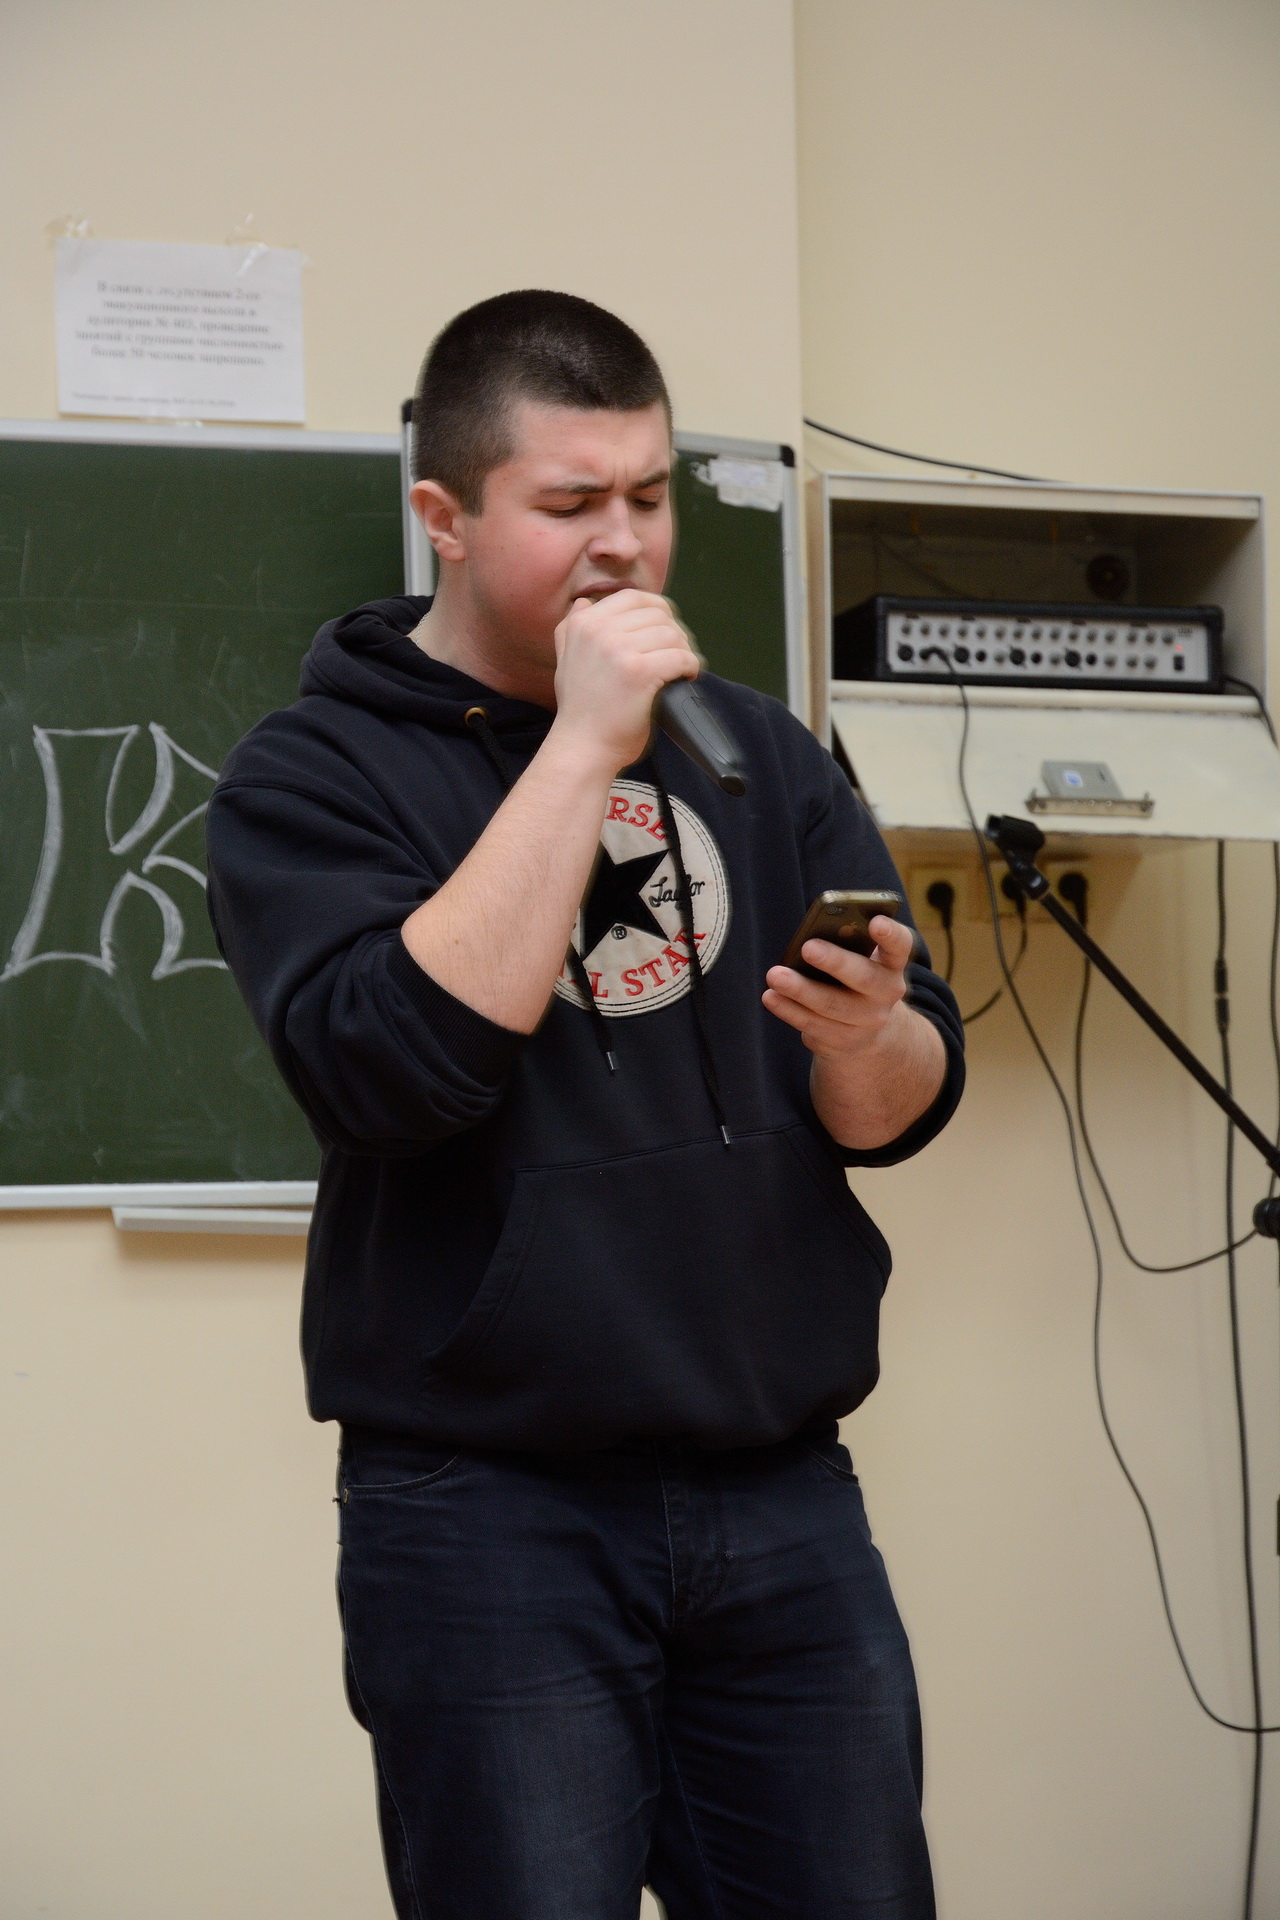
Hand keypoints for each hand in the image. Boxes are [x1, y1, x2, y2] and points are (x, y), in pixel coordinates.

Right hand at [550, 590, 697, 774]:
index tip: (666, 631)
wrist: (582, 749)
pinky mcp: (639, 672)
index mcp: (583, 623)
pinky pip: (680, 656)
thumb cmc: (580, 712)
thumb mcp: (566, 660)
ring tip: (682, 668)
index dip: (658, 611)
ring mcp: (619, 649)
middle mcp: (598, 630)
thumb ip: (572, 629)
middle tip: (678, 654)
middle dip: (675, 633)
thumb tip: (584, 603)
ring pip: (672, 634)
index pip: (633, 598)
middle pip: (658, 614)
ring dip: (685, 651)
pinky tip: (687, 677)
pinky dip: (691, 666)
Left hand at [762, 915, 912, 1059]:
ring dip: (800, 990)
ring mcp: (866, 1021)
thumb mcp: (860, 959)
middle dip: (835, 962)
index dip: (890, 933)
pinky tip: (771, 996)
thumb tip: (812, 937)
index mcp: (892, 964)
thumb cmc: (855, 977)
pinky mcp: (842, 1040)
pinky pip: (812, 1024)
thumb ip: (845, 944)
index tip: (875, 921)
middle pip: (862, 977)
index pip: (900, 945)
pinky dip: (788, 1010)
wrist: (867, 1030)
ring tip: (775, 975)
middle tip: (808, 947)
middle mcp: (886, 994)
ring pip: (831, 1005)